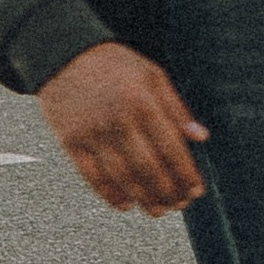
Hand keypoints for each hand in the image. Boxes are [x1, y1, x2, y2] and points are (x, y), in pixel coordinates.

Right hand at [38, 43, 208, 213]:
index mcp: (141, 101)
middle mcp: (117, 120)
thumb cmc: (114, 64)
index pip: (170, 148)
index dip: (186, 173)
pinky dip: (111, 195)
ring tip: (159, 210)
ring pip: (123, 178)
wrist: (63, 53)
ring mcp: (92, 133)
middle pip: (148, 168)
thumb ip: (176, 108)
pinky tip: (126, 204)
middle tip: (180, 204)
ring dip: (144, 199)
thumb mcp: (151, 75)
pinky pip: (93, 177)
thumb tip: (201, 137)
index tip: (196, 190)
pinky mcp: (71, 142)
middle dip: (168, 192)